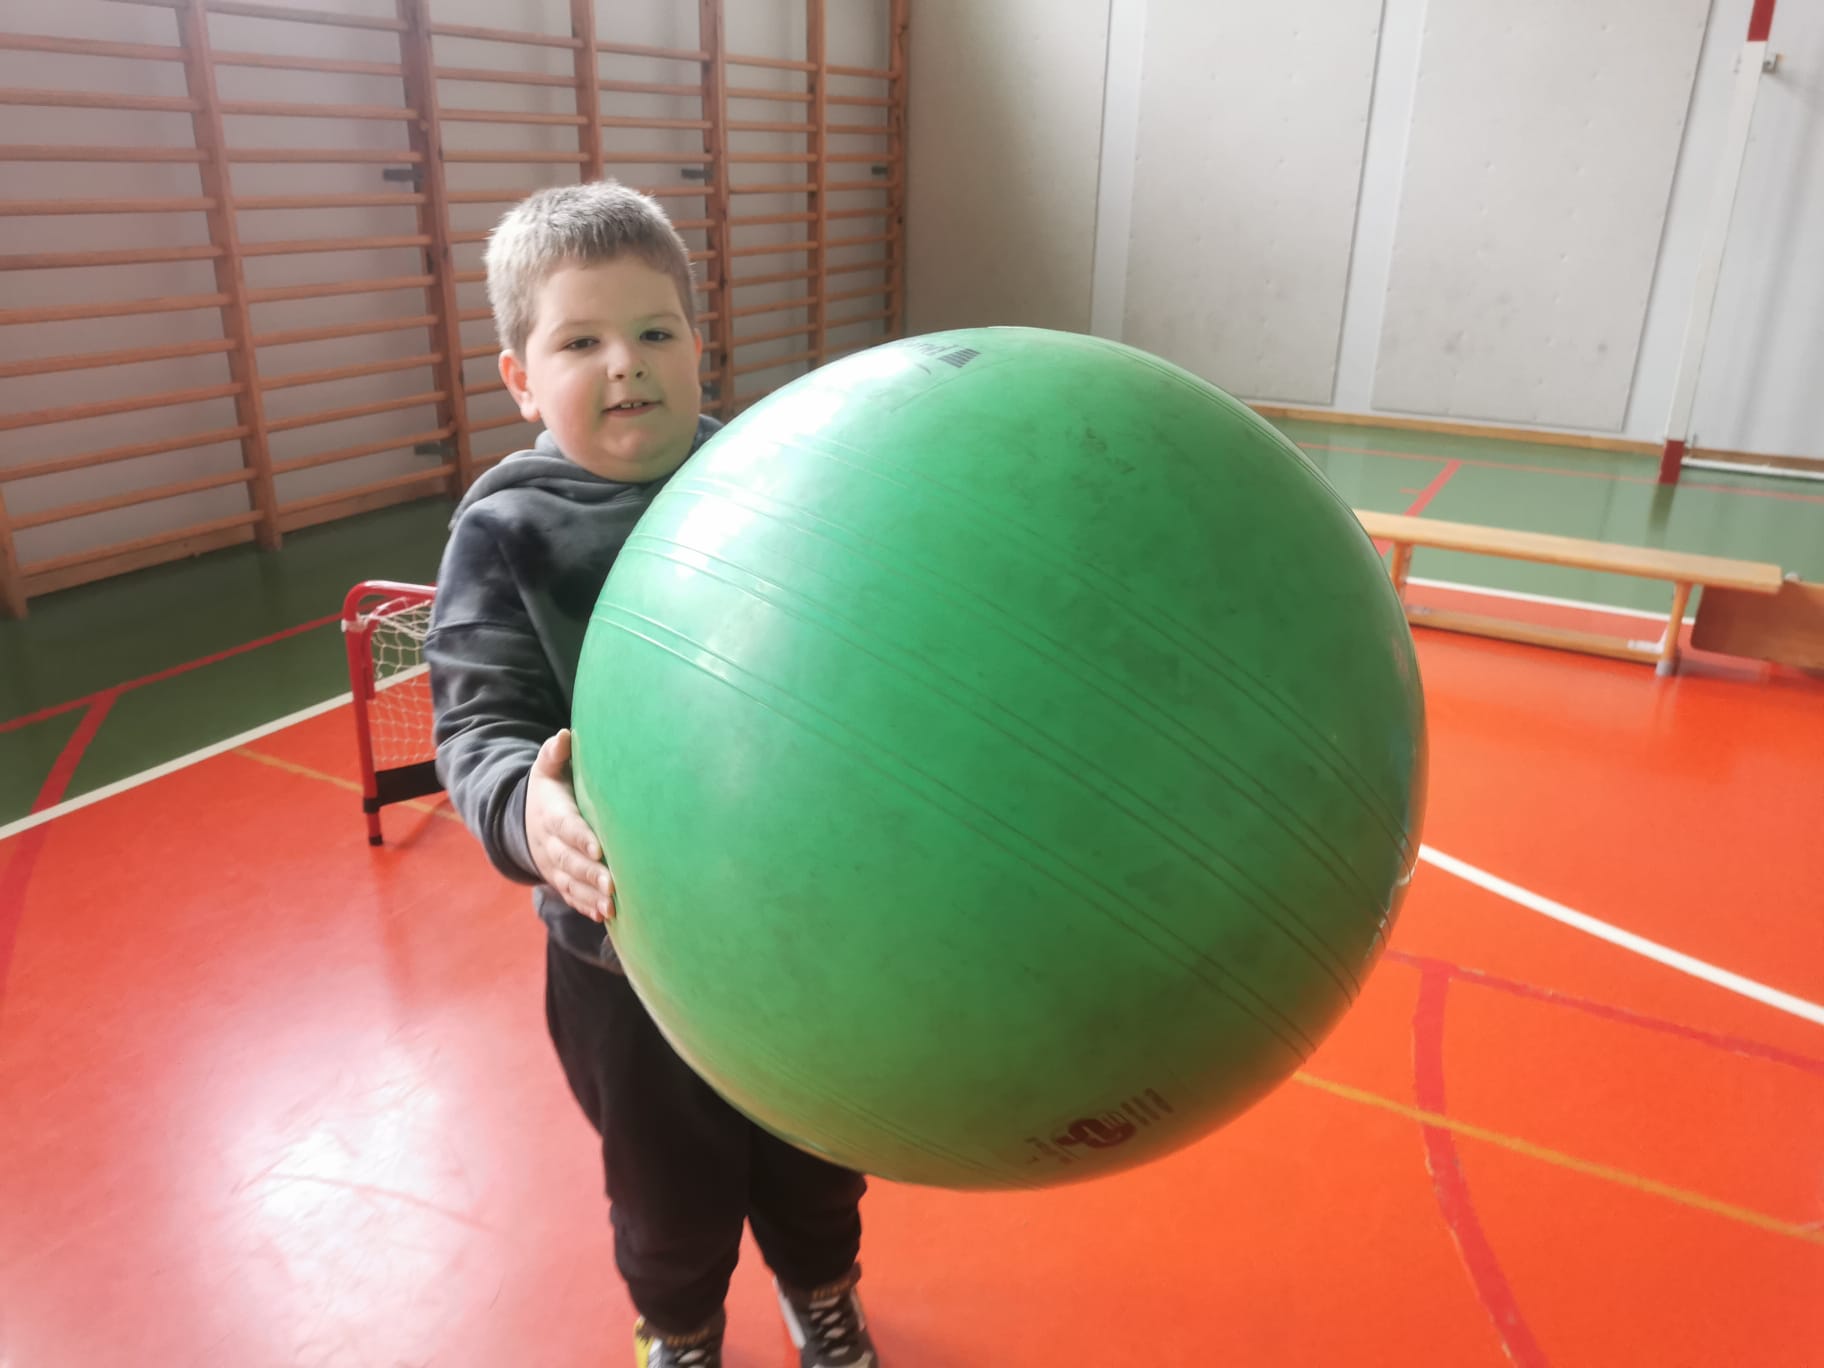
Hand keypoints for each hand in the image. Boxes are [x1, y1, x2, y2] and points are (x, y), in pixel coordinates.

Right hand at [525, 729, 614, 920]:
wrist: (524, 821)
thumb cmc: (550, 790)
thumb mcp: (546, 769)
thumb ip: (555, 754)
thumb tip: (565, 735)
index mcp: (551, 814)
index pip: (566, 827)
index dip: (581, 838)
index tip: (600, 848)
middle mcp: (550, 844)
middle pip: (570, 861)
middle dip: (591, 874)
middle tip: (614, 884)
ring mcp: (554, 865)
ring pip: (571, 883)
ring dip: (591, 896)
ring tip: (613, 906)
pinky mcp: (560, 880)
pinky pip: (571, 896)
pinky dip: (586, 907)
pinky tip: (604, 917)